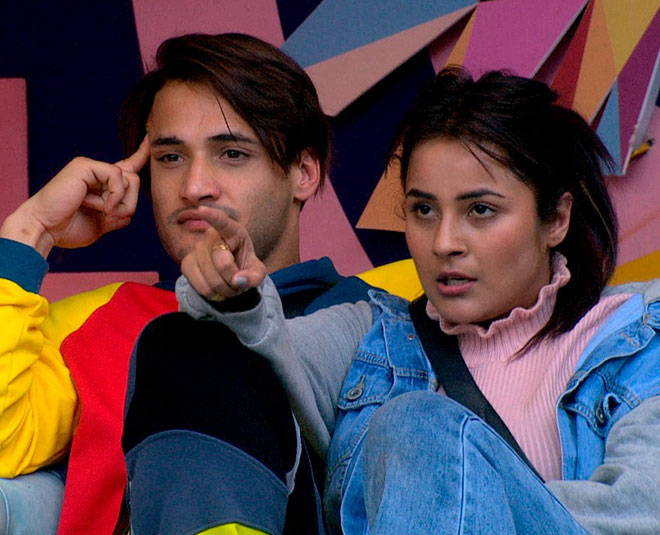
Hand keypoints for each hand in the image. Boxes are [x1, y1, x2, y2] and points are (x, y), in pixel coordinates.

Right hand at [0, 138, 148, 257]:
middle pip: (134, 180)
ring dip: (122, 203)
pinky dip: (115, 196)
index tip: (150, 139)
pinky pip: (117, 176)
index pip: (126, 166)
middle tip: (110, 217)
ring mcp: (90, 167)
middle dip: (130, 204)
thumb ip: (118, 215)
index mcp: (100, 184)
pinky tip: (101, 206)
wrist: (44, 230)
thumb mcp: (101, 224)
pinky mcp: (85, 166)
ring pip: (130, 179)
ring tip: (102, 212)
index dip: (140, 154)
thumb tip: (130, 212)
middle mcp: (96, 172)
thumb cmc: (67, 229)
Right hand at [181, 206, 266, 300]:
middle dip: (234, 280)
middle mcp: (211, 236)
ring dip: (225, 290)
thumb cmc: (245, 267)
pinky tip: (216, 289)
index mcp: (233, 231)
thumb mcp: (257, 272)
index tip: (201, 209)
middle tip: (238, 283)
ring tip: (229, 286)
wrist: (229, 276)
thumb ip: (254, 277)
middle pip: (223, 263)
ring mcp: (196, 249)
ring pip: (212, 279)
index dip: (212, 217)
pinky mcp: (186, 264)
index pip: (222, 222)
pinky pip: (201, 287)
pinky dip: (212, 294)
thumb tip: (237, 280)